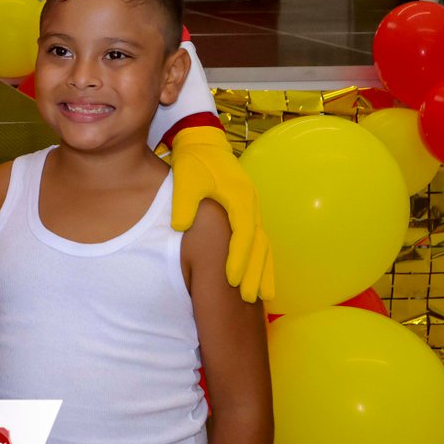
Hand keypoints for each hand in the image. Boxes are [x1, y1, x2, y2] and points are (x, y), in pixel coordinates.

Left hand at [168, 125, 274, 302]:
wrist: (204, 145)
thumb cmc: (194, 163)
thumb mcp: (185, 179)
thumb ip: (183, 202)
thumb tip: (180, 226)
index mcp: (239, 198)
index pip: (242, 235)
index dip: (237, 259)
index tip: (230, 280)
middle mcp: (251, 205)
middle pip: (258, 245)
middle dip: (254, 273)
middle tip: (248, 298)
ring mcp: (252, 209)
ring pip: (263, 245)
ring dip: (262, 270)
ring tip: (262, 296)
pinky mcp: (247, 211)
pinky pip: (259, 241)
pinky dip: (261, 260)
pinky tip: (259, 276)